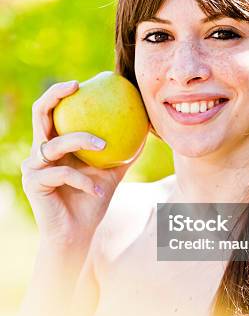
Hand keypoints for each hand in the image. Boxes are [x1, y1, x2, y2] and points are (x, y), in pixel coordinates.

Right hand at [21, 80, 144, 250]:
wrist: (77, 233)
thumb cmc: (93, 200)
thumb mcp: (113, 172)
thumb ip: (125, 151)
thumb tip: (147, 129)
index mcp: (55, 144)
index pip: (52, 112)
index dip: (60, 92)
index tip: (82, 82)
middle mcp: (40, 151)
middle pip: (39, 114)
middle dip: (55, 95)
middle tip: (76, 87)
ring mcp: (33, 167)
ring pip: (55, 143)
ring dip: (82, 141)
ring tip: (104, 146)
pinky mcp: (33, 183)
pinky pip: (63, 174)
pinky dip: (85, 182)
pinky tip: (98, 191)